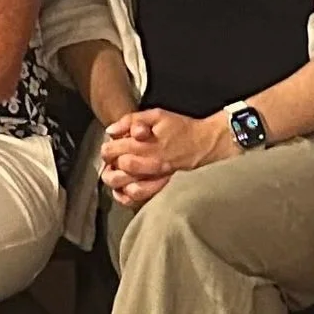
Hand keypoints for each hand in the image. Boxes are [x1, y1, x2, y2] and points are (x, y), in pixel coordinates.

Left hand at [98, 108, 222, 207]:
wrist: (206, 144)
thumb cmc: (181, 128)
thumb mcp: (157, 115)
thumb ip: (132, 120)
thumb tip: (111, 130)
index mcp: (146, 144)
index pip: (115, 150)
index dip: (107, 149)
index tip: (108, 148)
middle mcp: (150, 163)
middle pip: (118, 169)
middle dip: (110, 165)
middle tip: (111, 160)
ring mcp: (156, 179)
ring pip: (127, 186)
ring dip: (116, 181)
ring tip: (115, 174)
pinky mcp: (162, 188)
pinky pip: (141, 198)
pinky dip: (128, 196)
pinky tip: (124, 189)